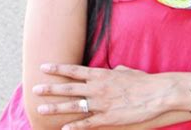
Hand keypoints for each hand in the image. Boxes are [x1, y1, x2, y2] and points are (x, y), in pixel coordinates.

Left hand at [32, 63, 174, 128]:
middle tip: (35, 88)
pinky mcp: (107, 118)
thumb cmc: (142, 81)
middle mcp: (97, 88)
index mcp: (101, 74)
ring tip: (41, 109)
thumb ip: (114, 71)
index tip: (44, 67)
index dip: (58, 69)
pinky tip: (63, 129)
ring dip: (56, 107)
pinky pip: (87, 123)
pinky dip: (74, 126)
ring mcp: (101, 104)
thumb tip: (111, 71)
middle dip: (51, 88)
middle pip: (69, 88)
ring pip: (73, 106)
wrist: (155, 94)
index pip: (74, 70)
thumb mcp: (126, 71)